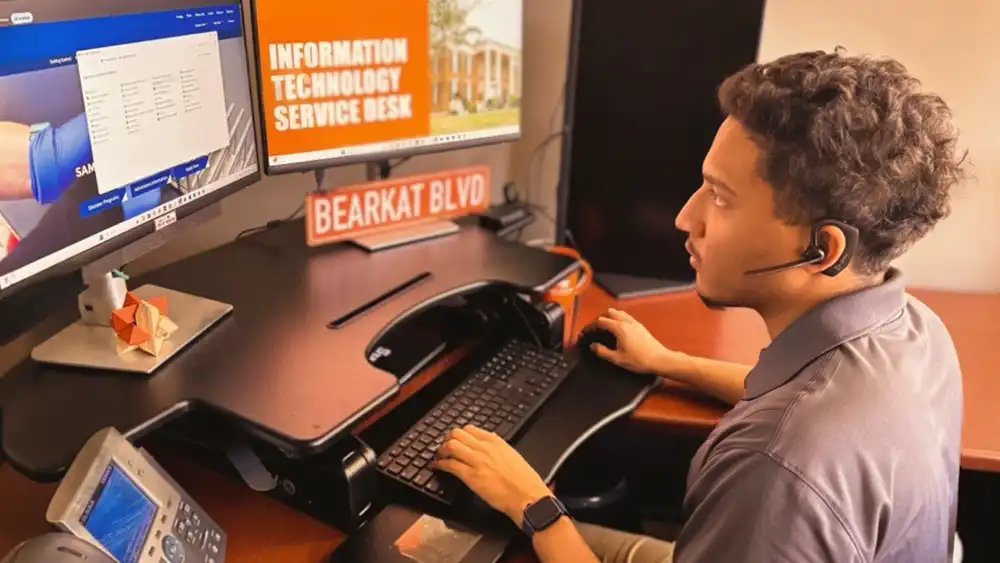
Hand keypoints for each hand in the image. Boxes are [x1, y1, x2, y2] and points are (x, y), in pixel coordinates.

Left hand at [434, 425, 551, 525]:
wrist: (526, 496)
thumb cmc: (524, 480)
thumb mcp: (512, 456)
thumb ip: (499, 448)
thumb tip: (489, 443)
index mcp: (496, 441)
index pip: (470, 429)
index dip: (459, 434)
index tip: (455, 440)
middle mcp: (484, 447)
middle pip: (457, 434)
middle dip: (447, 439)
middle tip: (444, 447)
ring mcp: (477, 461)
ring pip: (451, 446)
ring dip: (441, 450)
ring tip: (439, 456)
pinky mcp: (471, 476)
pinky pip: (450, 465)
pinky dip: (440, 464)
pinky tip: (438, 467)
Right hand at [588, 308, 689, 375]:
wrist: (660, 359)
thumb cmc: (638, 360)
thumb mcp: (617, 359)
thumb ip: (603, 351)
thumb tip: (593, 346)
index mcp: (619, 328)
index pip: (600, 321)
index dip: (591, 326)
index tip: (586, 332)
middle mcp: (626, 321)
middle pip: (609, 313)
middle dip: (600, 319)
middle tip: (595, 329)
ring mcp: (634, 322)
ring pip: (618, 313)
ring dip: (610, 317)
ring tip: (605, 328)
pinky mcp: (640, 325)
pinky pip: (626, 316)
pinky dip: (619, 318)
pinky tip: (619, 329)